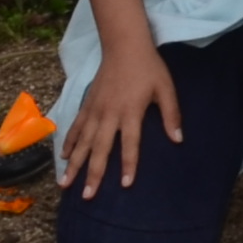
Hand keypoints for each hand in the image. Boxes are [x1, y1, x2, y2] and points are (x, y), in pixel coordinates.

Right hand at [63, 36, 178, 195]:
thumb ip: (171, 114)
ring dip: (74, 164)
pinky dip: (69, 142)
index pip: (130, 144)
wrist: (124, 45)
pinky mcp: (87, 104)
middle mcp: (109, 114)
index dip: (129, 164)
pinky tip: (64, 157)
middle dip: (94, 174)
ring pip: (82, 142)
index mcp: (131, 112)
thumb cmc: (149, 68)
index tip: (125, 185)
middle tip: (87, 196)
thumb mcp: (166, 88)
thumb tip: (178, 139)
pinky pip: (75, 127)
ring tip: (65, 184)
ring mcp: (95, 110)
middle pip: (100, 149)